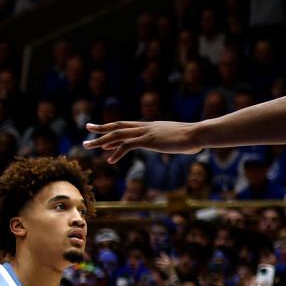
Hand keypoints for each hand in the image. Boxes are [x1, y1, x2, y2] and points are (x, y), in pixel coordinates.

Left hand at [82, 119, 196, 162]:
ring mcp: (146, 133)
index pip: (127, 125)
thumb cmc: (194, 137)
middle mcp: (146, 127)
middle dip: (100, 128)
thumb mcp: (180, 139)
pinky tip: (110, 160)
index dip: (113, 128)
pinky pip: (127, 145)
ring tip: (87, 145)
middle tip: (87, 128)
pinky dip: (116, 152)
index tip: (101, 130)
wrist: (199, 133)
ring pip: (117, 134)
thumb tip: (187, 146)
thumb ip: (177, 141)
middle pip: (118, 126)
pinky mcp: (148, 141)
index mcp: (151, 126)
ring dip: (100, 140)